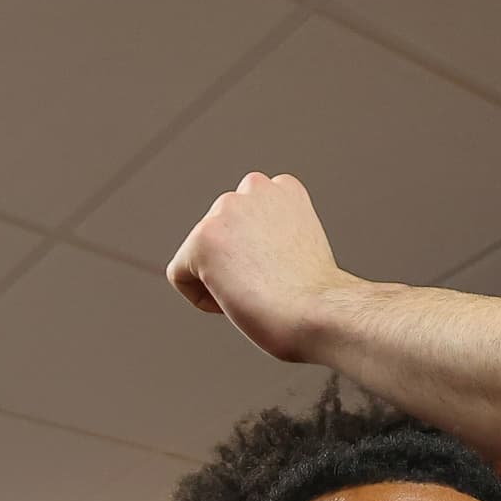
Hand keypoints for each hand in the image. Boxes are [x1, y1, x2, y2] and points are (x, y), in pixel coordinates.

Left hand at [167, 173, 356, 362]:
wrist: (320, 313)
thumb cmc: (318, 301)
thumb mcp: (299, 250)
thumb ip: (271, 238)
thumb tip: (244, 255)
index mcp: (283, 188)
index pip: (244, 224)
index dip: (258, 258)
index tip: (281, 275)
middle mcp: (254, 187)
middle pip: (219, 238)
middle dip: (235, 266)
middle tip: (269, 287)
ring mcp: (226, 210)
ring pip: (200, 256)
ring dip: (220, 281)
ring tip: (256, 292)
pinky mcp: (203, 238)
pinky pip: (180, 276)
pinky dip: (201, 299)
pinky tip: (234, 301)